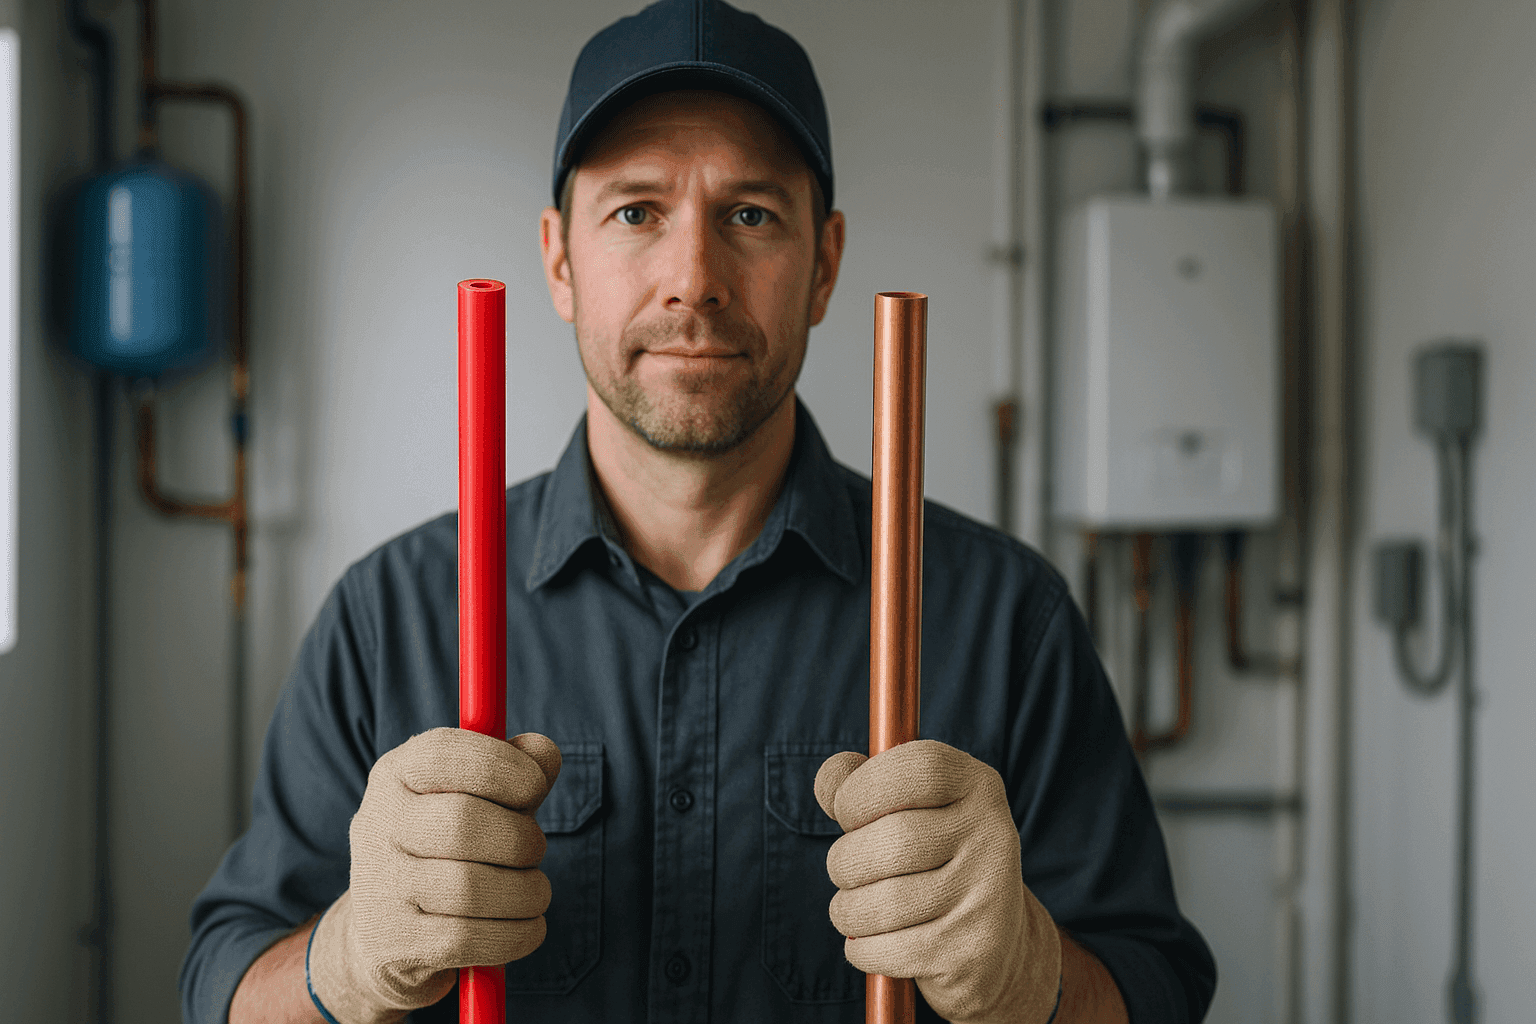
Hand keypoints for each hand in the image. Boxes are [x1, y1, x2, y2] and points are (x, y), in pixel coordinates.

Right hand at [307, 728, 561, 1023]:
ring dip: (526, 892)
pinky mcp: (390, 942)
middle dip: (520, 839)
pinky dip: (516, 934)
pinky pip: (467, 938)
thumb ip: (520, 768)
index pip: (442, 753)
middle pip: (461, 823)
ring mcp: (378, 886)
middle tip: (536, 850)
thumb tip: (544, 754)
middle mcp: (377, 824)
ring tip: (535, 893)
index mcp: (395, 774)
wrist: (390, 935)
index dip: (503, 766)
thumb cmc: (454, 848)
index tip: (536, 787)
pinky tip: (527, 926)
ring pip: (468, 888)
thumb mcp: (482, 798)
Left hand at [814, 739, 1061, 1023]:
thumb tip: (829, 785)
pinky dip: (861, 948)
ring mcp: (988, 895)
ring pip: (885, 902)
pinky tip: (869, 940)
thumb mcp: (907, 806)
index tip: (845, 812)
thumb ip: (859, 782)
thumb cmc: (928, 859)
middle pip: (893, 841)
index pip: (915, 770)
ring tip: (853, 908)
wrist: (989, 942)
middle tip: (846, 870)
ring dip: (848, 910)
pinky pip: (888, 949)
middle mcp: (993, 834)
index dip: (862, 790)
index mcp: (977, 785)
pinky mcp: (973, 951)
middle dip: (845, 860)